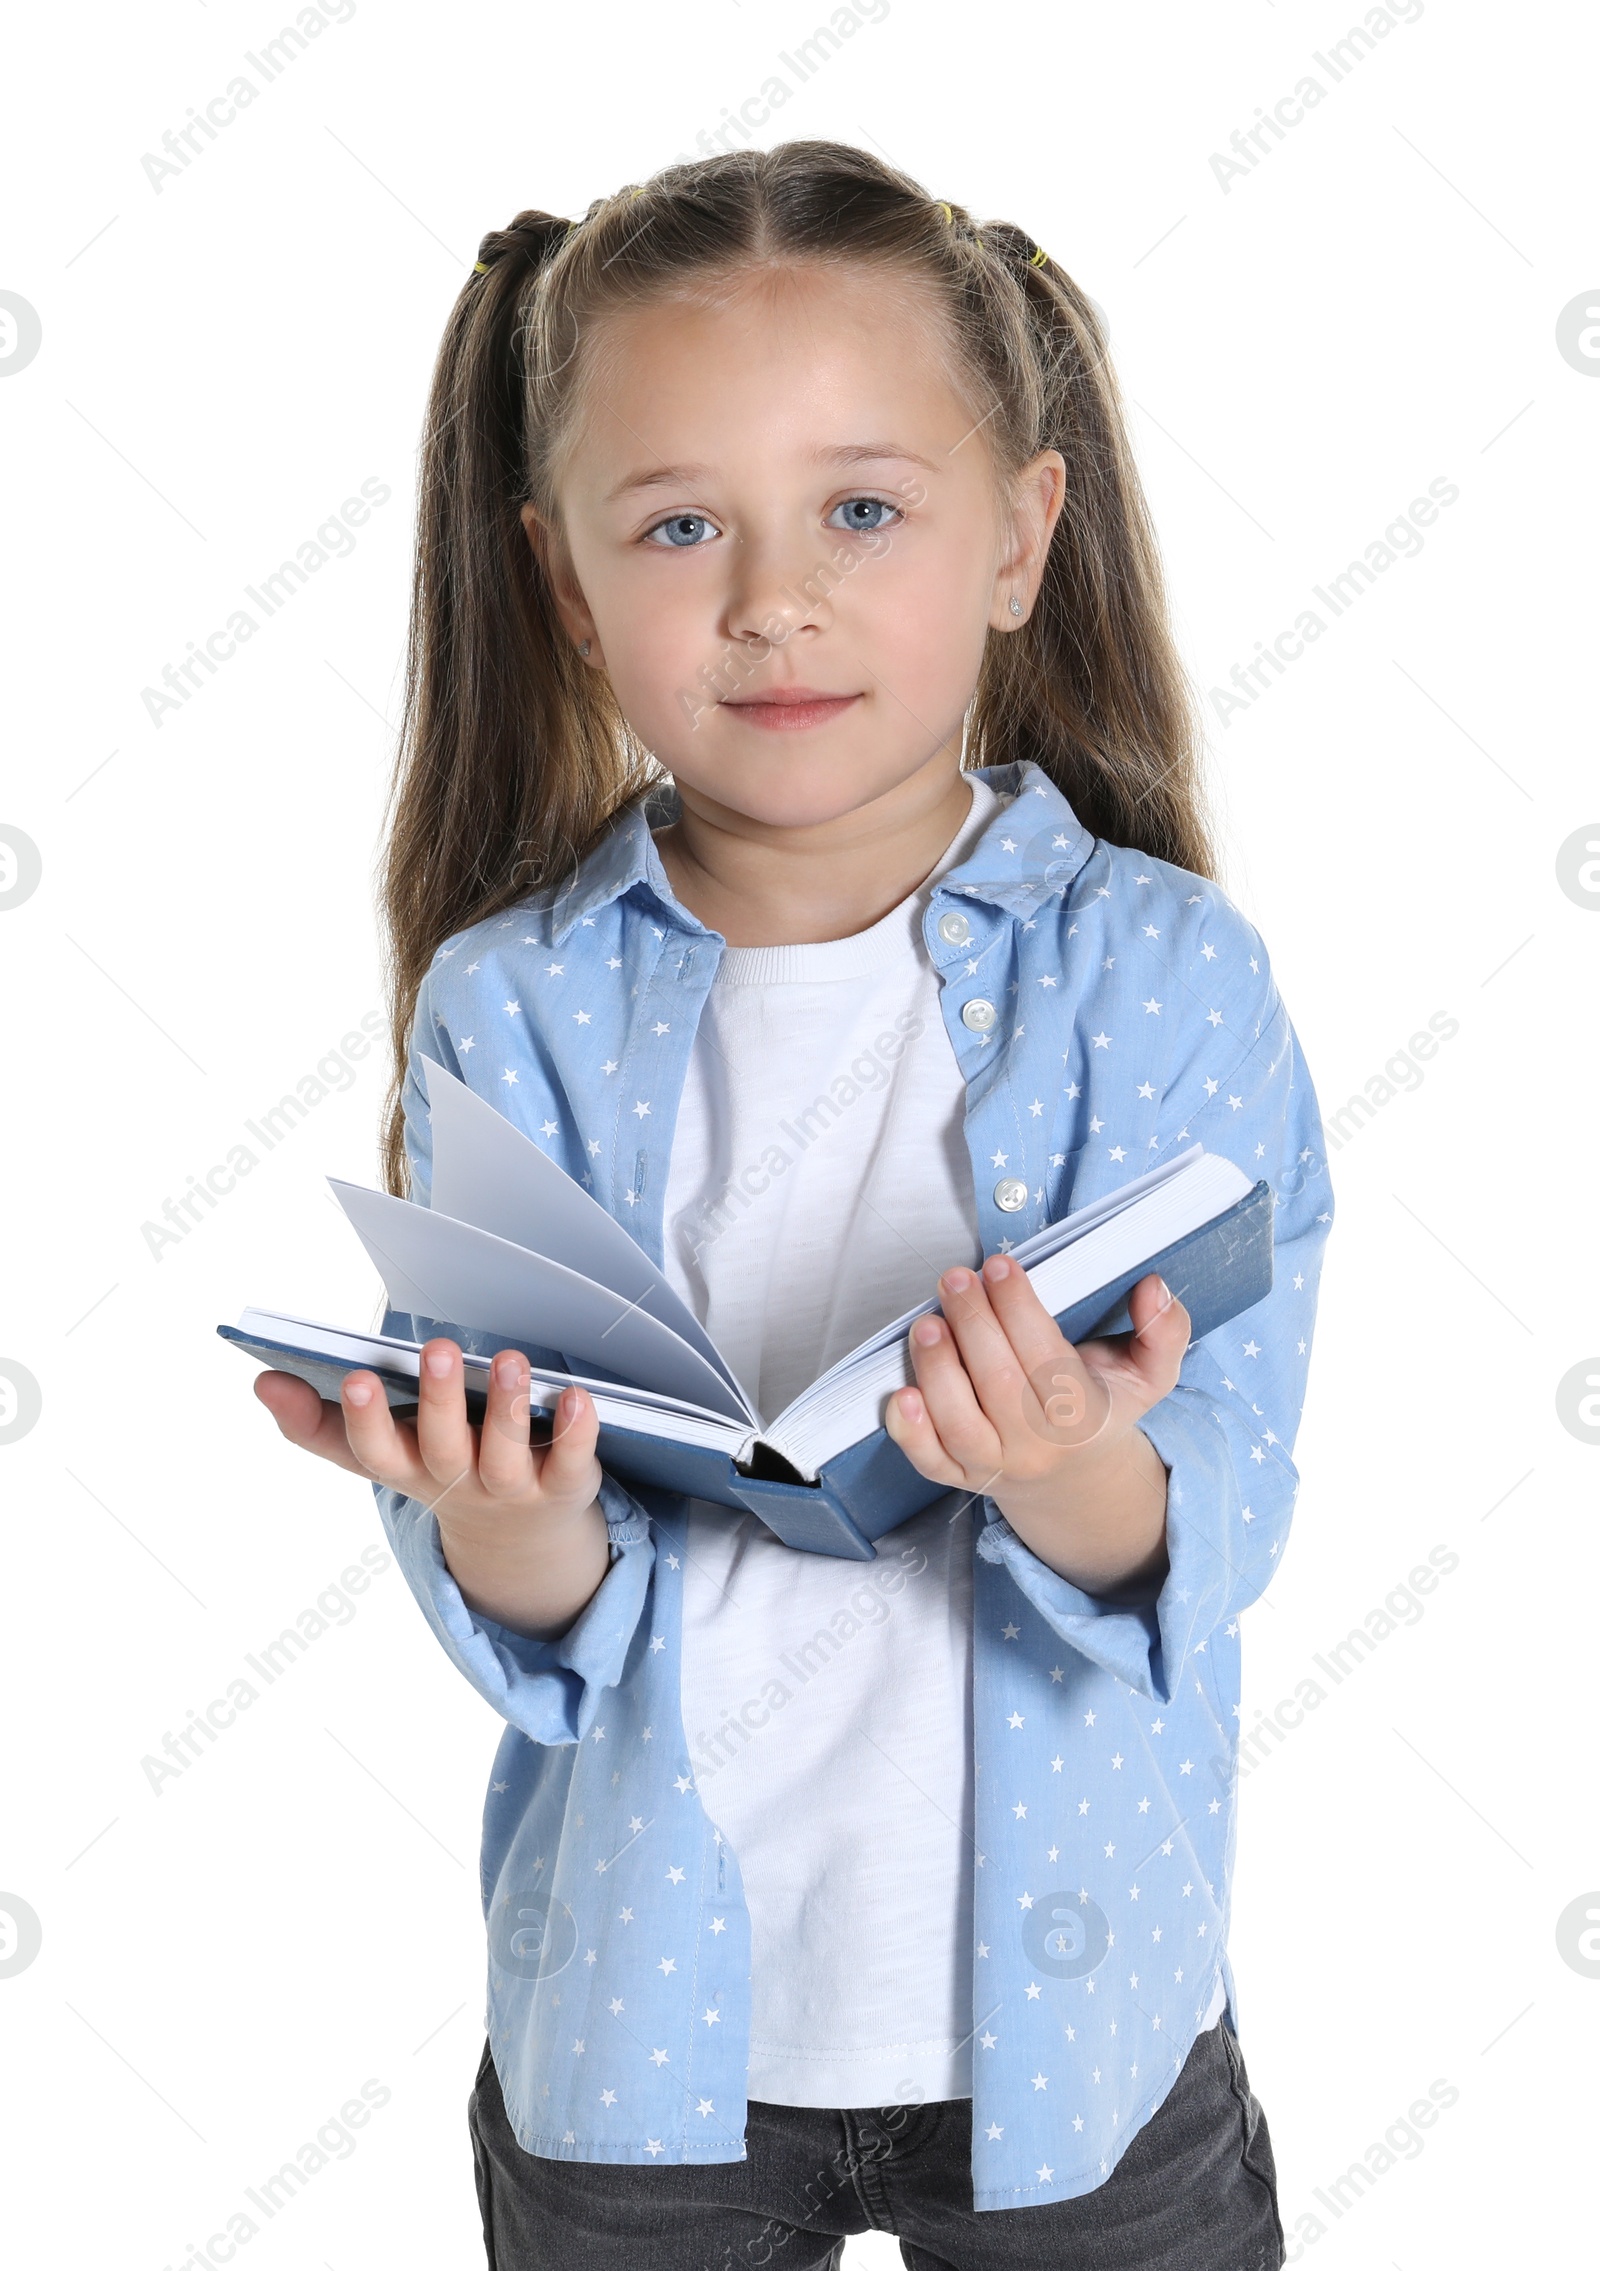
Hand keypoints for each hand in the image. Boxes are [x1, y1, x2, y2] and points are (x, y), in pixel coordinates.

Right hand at [253, 1340, 608, 1635]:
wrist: (517, 1540)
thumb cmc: (436, 1468)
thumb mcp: (379, 1452)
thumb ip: (319, 1421)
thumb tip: (263, 1382)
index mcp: (406, 1469)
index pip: (374, 1453)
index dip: (362, 1420)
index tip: (354, 1377)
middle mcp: (455, 1482)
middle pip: (443, 1449)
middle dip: (437, 1402)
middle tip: (436, 1349)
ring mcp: (510, 1489)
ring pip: (505, 1453)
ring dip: (506, 1407)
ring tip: (509, 1360)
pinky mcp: (562, 1486)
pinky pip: (571, 1462)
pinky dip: (576, 1432)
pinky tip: (577, 1397)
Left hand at [882, 1259, 1190, 1595]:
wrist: (1074, 1479)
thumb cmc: (1102, 1410)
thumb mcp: (1149, 1374)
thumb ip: (1165, 1331)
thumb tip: (1153, 1288)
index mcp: (1084, 1418)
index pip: (1047, 1358)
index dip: (1019, 1309)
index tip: (999, 1267)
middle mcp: (1038, 1447)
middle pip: (998, 1383)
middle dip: (973, 1323)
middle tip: (955, 1278)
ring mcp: (995, 1466)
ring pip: (959, 1422)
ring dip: (937, 1368)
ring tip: (927, 1322)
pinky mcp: (959, 1477)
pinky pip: (929, 1462)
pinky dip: (909, 1432)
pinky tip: (899, 1392)